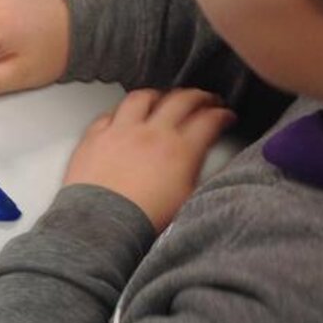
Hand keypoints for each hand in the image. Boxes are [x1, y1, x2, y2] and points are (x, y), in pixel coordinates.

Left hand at [64, 88, 235, 231]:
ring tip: (163, 99)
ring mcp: (121, 132)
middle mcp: (152, 134)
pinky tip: (124, 118)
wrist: (101, 226)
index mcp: (180, 150)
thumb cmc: (142, 220)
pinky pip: (109, 114)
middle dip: (199, 97)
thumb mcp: (187, 201)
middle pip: (181, 100)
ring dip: (158, 96)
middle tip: (205, 100)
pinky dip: (121, 113)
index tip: (226, 116)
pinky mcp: (96, 137)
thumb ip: (200, 175)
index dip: (223, 115)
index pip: (209, 120)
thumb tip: (209, 165)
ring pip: (142, 98)